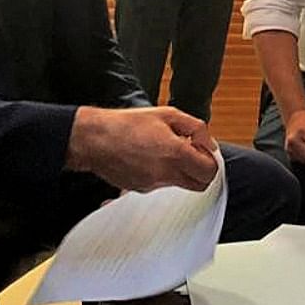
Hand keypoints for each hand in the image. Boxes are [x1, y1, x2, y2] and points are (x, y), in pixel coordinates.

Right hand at [66, 106, 217, 192]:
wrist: (94, 139)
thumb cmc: (126, 124)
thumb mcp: (167, 114)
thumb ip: (195, 128)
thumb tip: (208, 142)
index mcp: (175, 154)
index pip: (209, 172)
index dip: (210, 161)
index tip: (202, 150)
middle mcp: (166, 174)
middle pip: (199, 185)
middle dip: (200, 171)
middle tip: (190, 154)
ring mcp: (153, 184)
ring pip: (179, 184)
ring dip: (180, 171)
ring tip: (164, 150)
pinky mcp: (140, 189)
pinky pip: (161, 184)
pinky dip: (162, 173)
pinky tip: (149, 157)